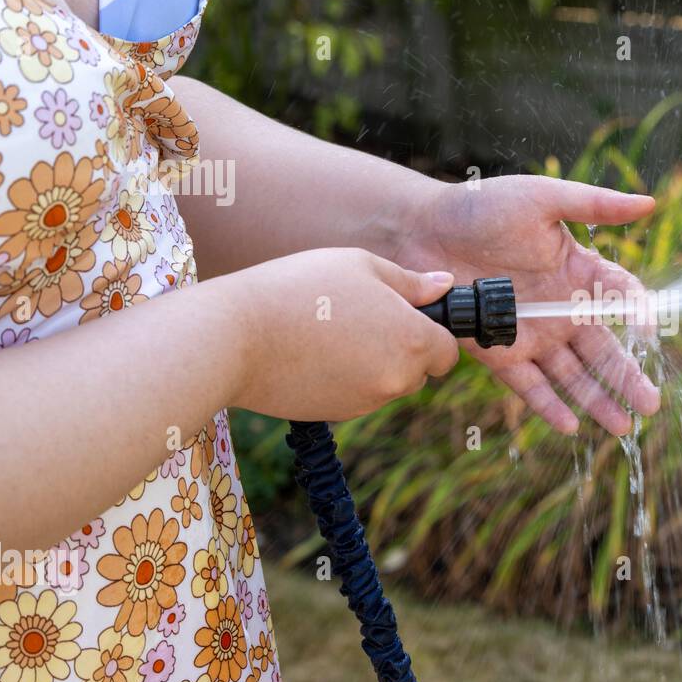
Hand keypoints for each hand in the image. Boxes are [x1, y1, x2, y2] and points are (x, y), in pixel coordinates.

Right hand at [230, 248, 458, 420]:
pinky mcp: (335, 416)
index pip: (447, 353)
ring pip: (385, 383)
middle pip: (418, 371)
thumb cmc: (299, 290)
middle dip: (401, 349)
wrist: (234, 339)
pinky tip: (313, 353)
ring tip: (329, 330)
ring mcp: (366, 403)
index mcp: (413, 341)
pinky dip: (344, 379)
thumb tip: (444, 285)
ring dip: (371, 363)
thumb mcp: (360, 266)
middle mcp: (397, 380)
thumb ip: (410, 281)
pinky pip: (355, 396)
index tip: (407, 318)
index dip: (432, 334)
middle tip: (359, 317)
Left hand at [403, 177, 661, 434]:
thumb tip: (649, 203)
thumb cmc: (482, 206)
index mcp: (578, 271)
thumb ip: (596, 204)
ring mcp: (533, 333)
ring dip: (598, 401)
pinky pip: (529, 385)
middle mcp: (561, 308)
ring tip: (621, 427)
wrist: (421, 230)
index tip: (647, 330)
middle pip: (604, 349)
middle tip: (651, 404)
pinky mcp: (500, 352)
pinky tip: (572, 427)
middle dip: (628, 378)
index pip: (621, 297)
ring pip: (573, 375)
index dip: (637, 314)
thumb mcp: (543, 198)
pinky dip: (549, 406)